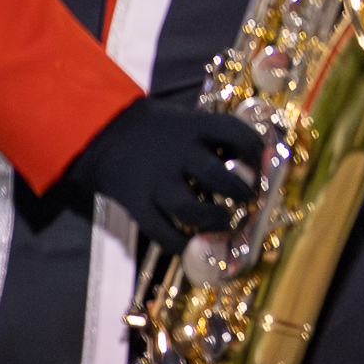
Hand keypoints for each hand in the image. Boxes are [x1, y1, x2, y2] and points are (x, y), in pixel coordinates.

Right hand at [63, 98, 262, 253]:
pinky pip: (161, 232)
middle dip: (240, 191)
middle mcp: (177, 153)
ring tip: (224, 222)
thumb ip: (213, 136)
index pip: (236, 133)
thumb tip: (252, 155)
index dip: (255, 150)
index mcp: (193, 126)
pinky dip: (179, 243)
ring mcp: (156, 181)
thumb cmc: (155, 127)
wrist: (101, 132)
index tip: (261, 163)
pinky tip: (190, 243)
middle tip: (247, 197)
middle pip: (218, 176)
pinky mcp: (137, 204)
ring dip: (215, 220)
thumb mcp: (185, 120)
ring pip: (192, 209)